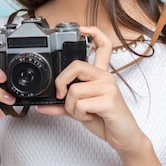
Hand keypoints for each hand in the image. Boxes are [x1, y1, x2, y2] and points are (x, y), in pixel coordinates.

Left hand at [36, 26, 145, 153]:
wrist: (124, 137)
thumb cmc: (105, 119)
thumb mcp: (80, 110)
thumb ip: (62, 106)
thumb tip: (42, 106)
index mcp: (100, 74)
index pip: (103, 46)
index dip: (94, 33)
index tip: (82, 29)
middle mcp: (105, 77)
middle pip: (76, 66)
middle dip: (61, 82)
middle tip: (61, 96)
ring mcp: (109, 87)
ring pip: (74, 90)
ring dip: (71, 107)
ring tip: (83, 112)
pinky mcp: (109, 100)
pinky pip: (80, 103)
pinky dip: (79, 114)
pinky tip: (90, 116)